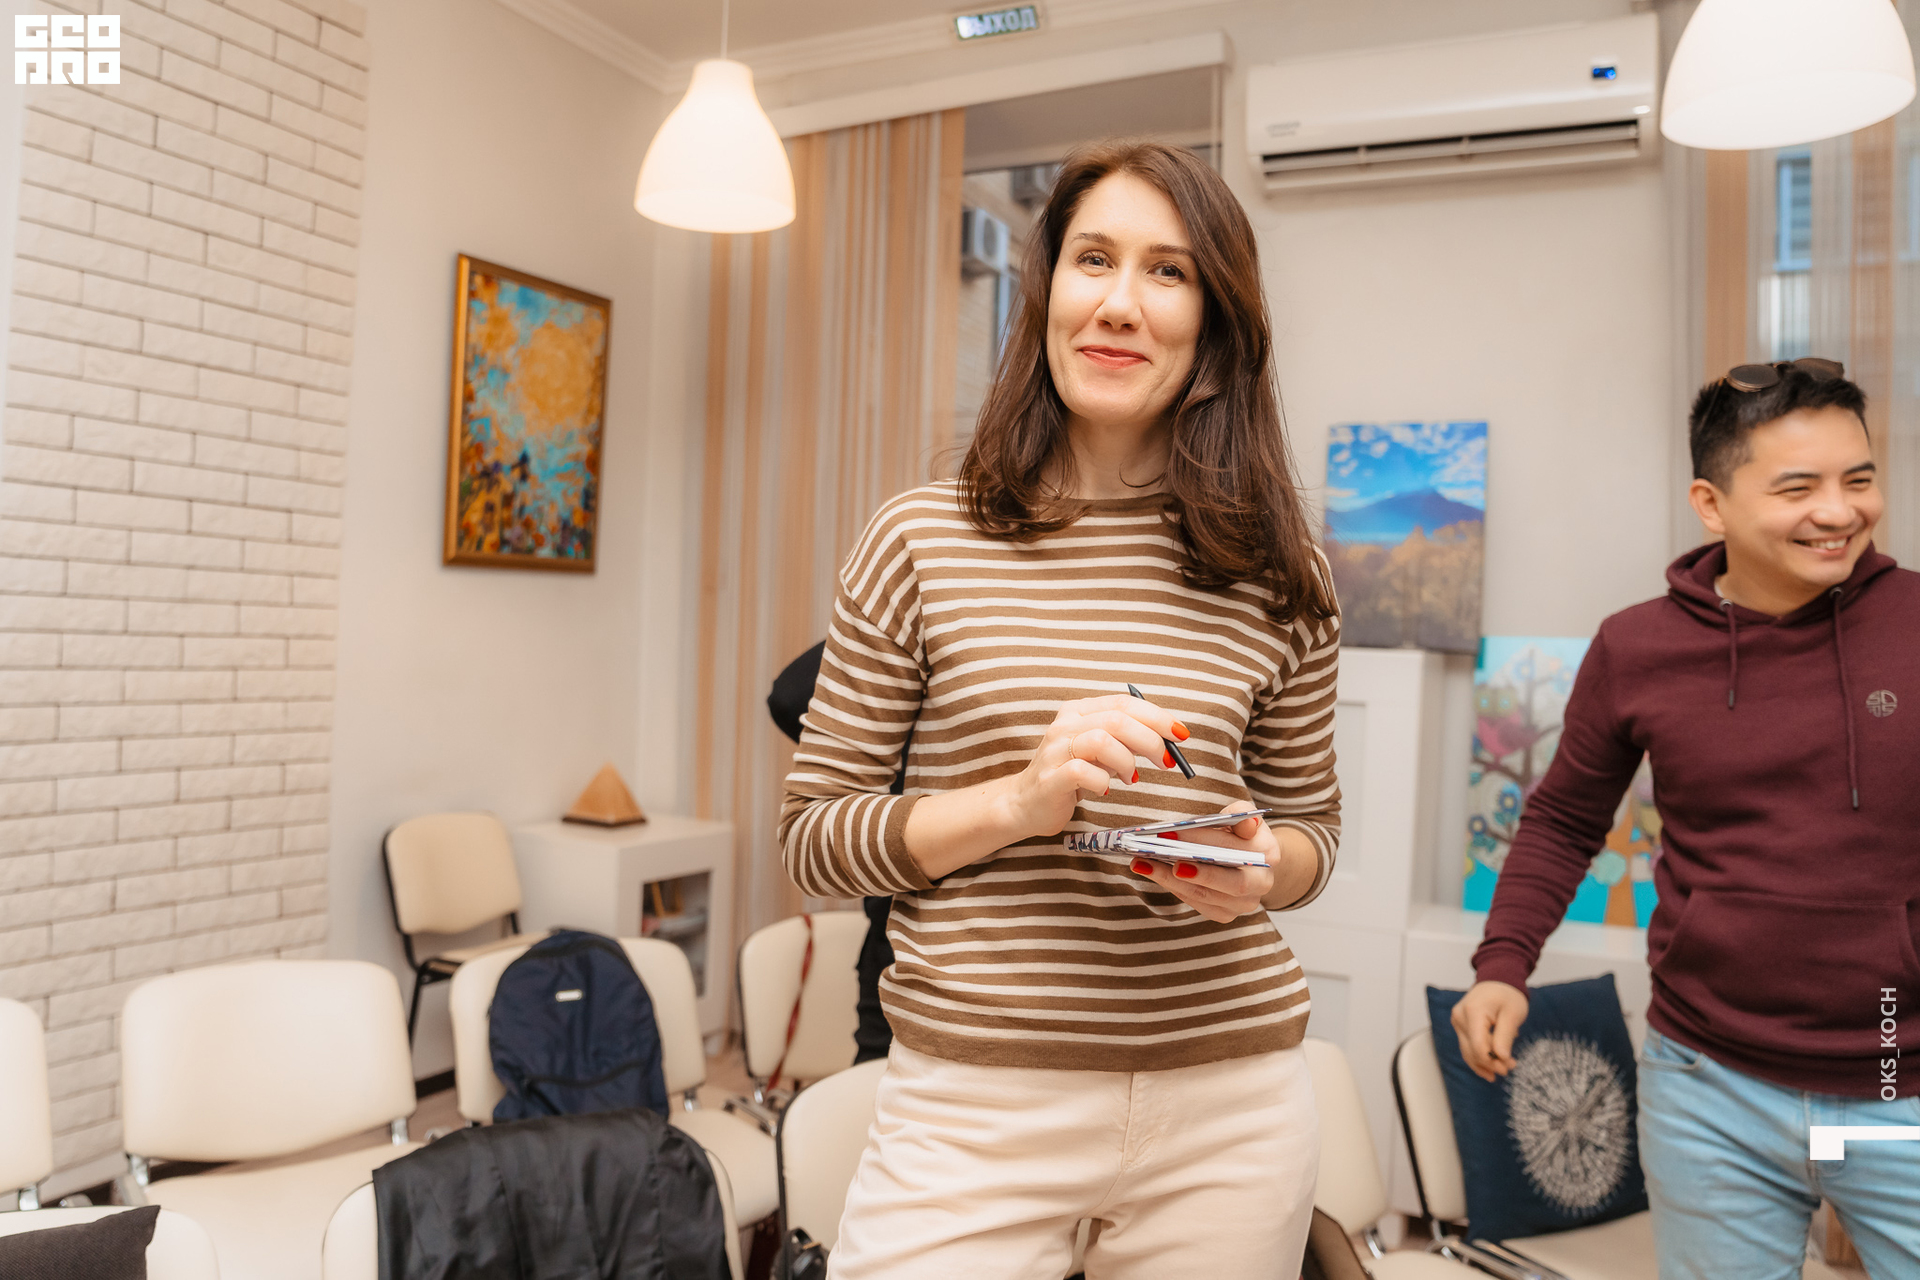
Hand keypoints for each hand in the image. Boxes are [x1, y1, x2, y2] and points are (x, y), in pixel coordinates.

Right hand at [999, 694, 1186, 841]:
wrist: (1026, 803)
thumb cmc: (1069, 775)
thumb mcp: (1099, 751)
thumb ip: (1125, 740)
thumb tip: (1166, 741)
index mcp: (1078, 711)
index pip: (1123, 703)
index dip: (1157, 716)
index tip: (1179, 733)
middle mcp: (1065, 725)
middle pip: (1116, 719)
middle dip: (1150, 740)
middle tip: (1165, 761)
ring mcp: (1055, 750)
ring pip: (1101, 741)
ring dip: (1127, 761)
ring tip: (1130, 777)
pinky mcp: (1051, 778)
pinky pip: (1084, 773)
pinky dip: (1104, 782)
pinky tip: (1106, 789)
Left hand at [1126, 801, 1274, 922]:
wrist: (1251, 862)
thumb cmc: (1241, 834)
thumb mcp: (1243, 817)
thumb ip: (1241, 814)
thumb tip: (1246, 821)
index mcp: (1269, 854)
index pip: (1235, 848)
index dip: (1203, 840)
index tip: (1172, 831)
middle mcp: (1261, 884)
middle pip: (1229, 882)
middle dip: (1194, 870)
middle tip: (1160, 857)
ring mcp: (1243, 904)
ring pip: (1205, 895)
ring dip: (1170, 879)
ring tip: (1142, 862)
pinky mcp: (1224, 915)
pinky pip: (1196, 903)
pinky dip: (1173, 887)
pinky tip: (1152, 872)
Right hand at [1450, 980, 1528, 1081]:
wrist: (1498, 979)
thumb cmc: (1508, 995)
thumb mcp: (1513, 1015)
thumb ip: (1505, 1037)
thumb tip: (1501, 1058)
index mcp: (1473, 1012)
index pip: (1478, 1046)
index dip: (1492, 1061)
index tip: (1509, 1066)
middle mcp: (1460, 1017)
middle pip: (1471, 1050)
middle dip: (1490, 1064)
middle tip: (1509, 1069)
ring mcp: (1457, 1021)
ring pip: (1467, 1051)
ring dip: (1483, 1064)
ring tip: (1500, 1071)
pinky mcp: (1460, 1025)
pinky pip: (1466, 1045)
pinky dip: (1477, 1057)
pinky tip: (1488, 1069)